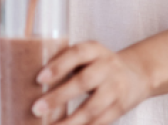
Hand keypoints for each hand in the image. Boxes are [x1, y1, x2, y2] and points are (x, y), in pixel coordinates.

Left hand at [33, 42, 152, 124]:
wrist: (137, 74)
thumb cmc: (99, 65)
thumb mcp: (87, 56)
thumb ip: (66, 64)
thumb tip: (30, 83)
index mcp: (95, 50)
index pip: (77, 53)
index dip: (59, 65)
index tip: (40, 78)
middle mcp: (108, 67)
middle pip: (84, 82)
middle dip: (59, 97)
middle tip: (37, 108)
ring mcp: (116, 88)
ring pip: (92, 108)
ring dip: (69, 121)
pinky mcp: (120, 108)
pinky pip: (100, 122)